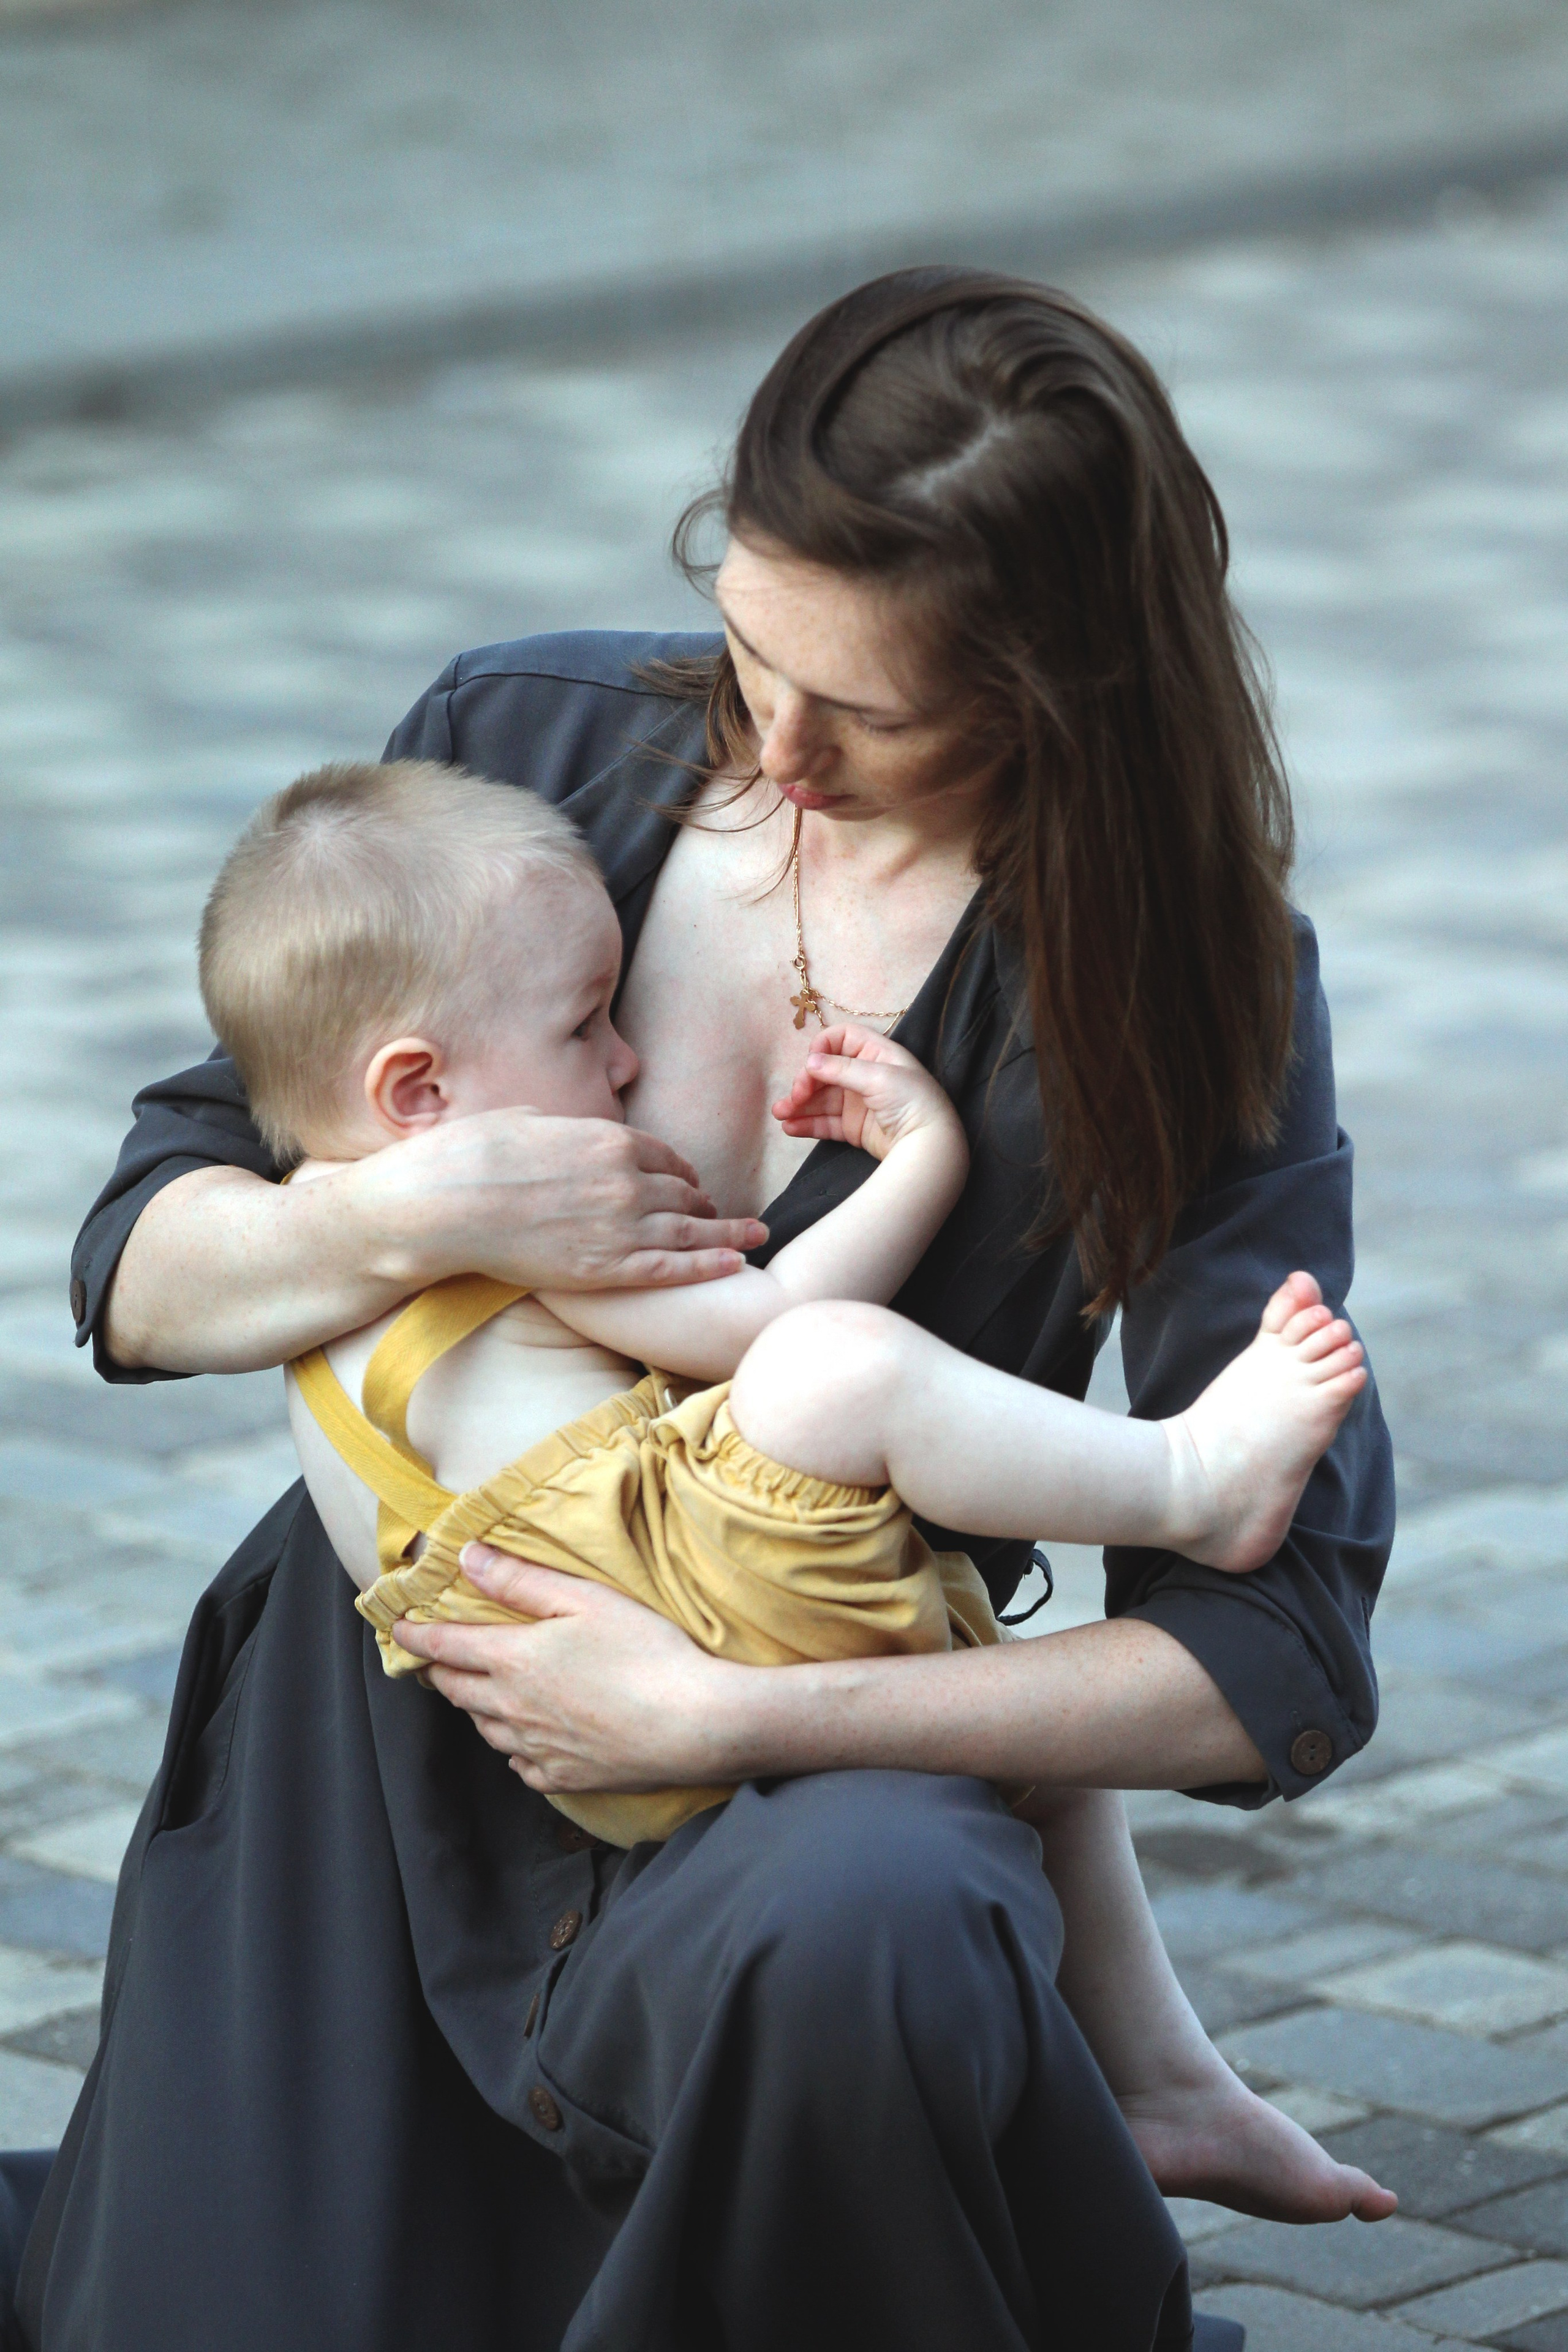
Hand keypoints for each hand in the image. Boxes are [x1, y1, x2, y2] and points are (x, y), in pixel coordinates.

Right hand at [353, 1105, 765, 1290]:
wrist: (444, 1204)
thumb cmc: (471, 1155)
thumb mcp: (523, 1120)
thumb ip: (556, 1126)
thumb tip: (553, 1126)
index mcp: (608, 1138)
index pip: (664, 1155)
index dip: (681, 1171)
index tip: (690, 1182)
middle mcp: (626, 1180)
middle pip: (683, 1192)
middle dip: (704, 1203)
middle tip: (720, 1213)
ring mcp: (620, 1226)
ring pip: (691, 1230)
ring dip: (727, 1233)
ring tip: (755, 1236)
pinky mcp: (606, 1268)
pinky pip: (673, 1268)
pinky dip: (710, 1265)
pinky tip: (737, 1263)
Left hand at [389, 1547, 745, 1789]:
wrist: (692, 1724)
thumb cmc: (645, 1652)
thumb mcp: (583, 1599)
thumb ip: (520, 1580)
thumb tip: (467, 1556)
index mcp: (512, 1661)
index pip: (444, 1648)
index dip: (415, 1637)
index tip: (398, 1628)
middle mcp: (512, 1710)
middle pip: (457, 1691)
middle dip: (442, 1671)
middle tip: (439, 1657)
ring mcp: (536, 1748)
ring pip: (485, 1728)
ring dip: (476, 1706)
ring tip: (484, 1691)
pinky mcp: (563, 1777)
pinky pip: (520, 1763)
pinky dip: (514, 1746)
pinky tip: (529, 1736)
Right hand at [771, 1025, 963, 1161]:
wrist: (929, 1147)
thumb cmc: (912, 1102)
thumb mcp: (879, 1077)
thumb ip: (842, 1068)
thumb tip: (810, 1062)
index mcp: (877, 1054)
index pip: (843, 1039)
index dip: (823, 1046)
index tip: (811, 1063)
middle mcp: (867, 1075)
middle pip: (827, 1070)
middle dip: (806, 1082)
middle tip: (794, 1097)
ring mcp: (860, 1103)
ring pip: (822, 1099)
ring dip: (799, 1105)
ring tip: (780, 1114)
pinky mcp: (855, 1128)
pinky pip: (826, 1122)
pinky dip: (807, 1124)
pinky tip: (790, 1127)